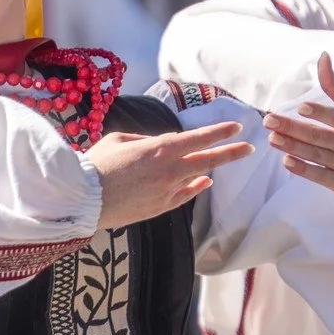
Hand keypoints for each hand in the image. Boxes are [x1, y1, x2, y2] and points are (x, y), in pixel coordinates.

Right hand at [85, 121, 252, 229]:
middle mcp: (169, 170)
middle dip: (231, 152)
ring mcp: (167, 191)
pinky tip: (204, 181)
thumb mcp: (118, 140)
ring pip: (196, 176)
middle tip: (249, 147)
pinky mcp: (160, 208)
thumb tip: (162, 143)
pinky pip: (185, 195)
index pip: (199, 138)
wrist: (83, 201)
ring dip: (210, 167)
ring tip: (222, 161)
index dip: (220, 132)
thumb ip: (145, 140)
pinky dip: (196, 186)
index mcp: (159, 149)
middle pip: (208, 159)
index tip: (237, 126)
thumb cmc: (96, 164)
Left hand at [263, 54, 333, 219]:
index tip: (301, 107)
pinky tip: (286, 160)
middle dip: (293, 129)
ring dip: (293, 147)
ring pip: (318, 156)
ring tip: (271, 137)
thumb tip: (321, 56)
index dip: (322, 113)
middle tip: (269, 120)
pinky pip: (322, 177)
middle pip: (321, 137)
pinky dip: (304, 170)